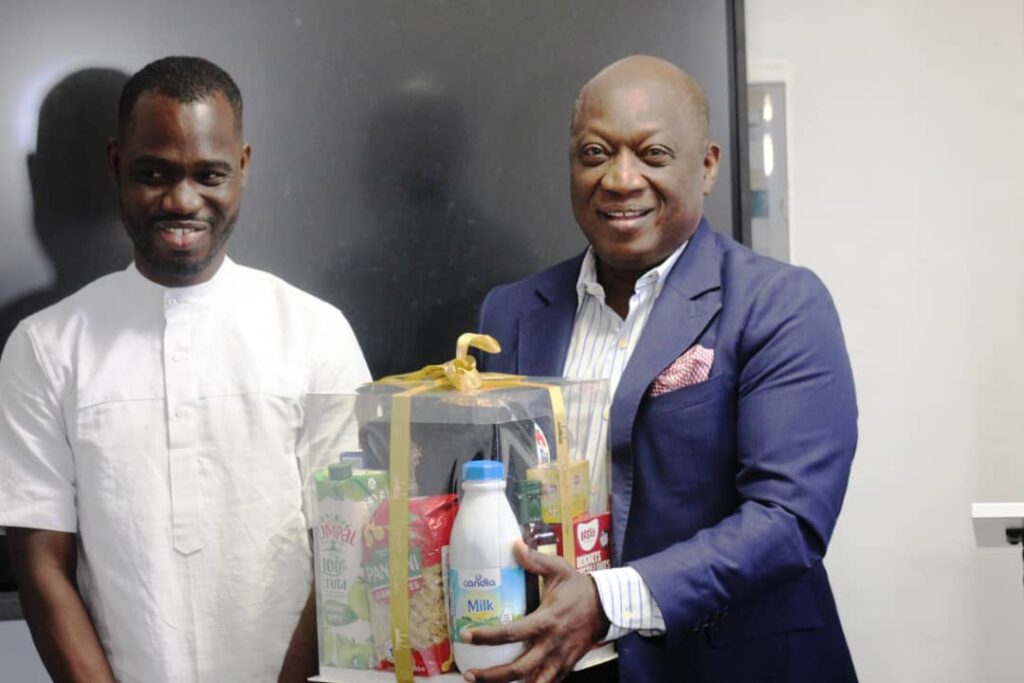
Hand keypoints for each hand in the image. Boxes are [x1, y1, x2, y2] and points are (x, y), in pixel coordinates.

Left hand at [460, 540, 609, 682]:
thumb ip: (535, 560)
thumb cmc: (579, 588)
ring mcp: (560, 659)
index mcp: (546, 620)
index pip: (511, 633)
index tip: (466, 635)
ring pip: (532, 682)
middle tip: (469, 675)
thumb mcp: (559, 569)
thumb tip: (514, 545)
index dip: (486, 637)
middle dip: (491, 676)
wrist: (608, 607)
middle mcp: (551, 644)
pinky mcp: (567, 666)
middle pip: (518, 669)